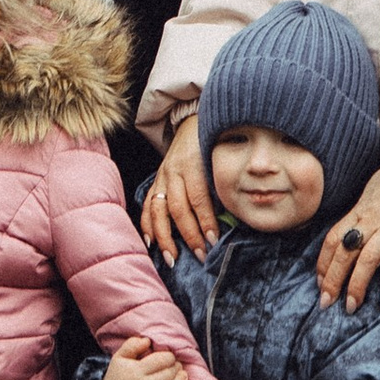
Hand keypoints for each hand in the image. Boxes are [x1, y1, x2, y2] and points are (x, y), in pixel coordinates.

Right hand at [100, 332, 183, 379]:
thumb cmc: (116, 377)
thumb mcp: (119, 357)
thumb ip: (132, 345)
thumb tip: (148, 341)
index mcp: (135, 371)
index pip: (162, 360)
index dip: (170, 357)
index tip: (170, 357)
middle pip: (169, 374)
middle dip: (177, 368)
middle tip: (178, 366)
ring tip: (182, 376)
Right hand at [141, 112, 216, 262]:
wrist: (193, 122)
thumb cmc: (213, 143)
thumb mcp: (221, 158)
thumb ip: (222, 184)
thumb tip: (232, 218)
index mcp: (191, 164)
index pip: (198, 197)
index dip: (205, 221)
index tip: (214, 241)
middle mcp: (173, 171)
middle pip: (177, 208)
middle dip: (188, 234)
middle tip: (200, 254)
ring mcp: (161, 177)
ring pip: (158, 210)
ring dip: (164, 237)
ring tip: (172, 257)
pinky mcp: (155, 181)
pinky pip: (147, 205)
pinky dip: (147, 226)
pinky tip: (151, 243)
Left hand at [318, 157, 379, 307]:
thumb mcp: (373, 190)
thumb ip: (363, 212)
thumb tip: (354, 231)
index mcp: (359, 209)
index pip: (332, 238)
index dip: (323, 262)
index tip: (319, 282)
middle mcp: (371, 219)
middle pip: (344, 252)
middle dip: (332, 279)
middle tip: (326, 302)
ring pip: (367, 258)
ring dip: (357, 284)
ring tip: (351, 305)